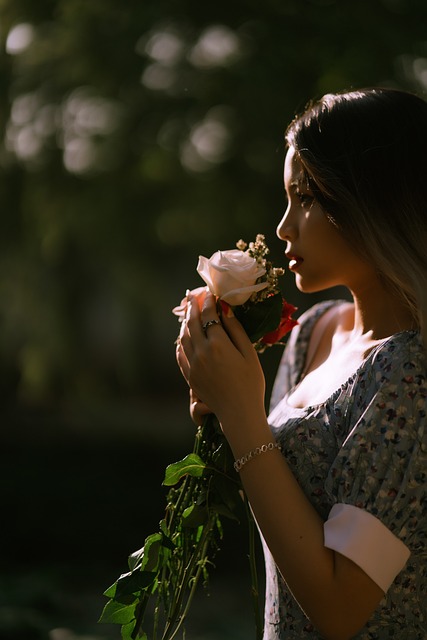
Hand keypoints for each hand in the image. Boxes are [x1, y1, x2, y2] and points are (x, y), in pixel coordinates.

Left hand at [177, 290, 266, 429]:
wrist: (239, 412)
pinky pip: (180, 354)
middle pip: (193, 323)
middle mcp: (202, 352)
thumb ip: (236, 330)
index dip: (209, 302)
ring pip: (183, 337)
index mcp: (218, 344)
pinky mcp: (190, 376)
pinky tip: (183, 337)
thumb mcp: (249, 353)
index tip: (210, 293)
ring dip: (185, 323)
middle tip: (193, 296)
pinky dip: (180, 342)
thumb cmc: (251, 382)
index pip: (209, 316)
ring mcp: (193, 364)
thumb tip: (225, 310)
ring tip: (189, 313)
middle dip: (194, 307)